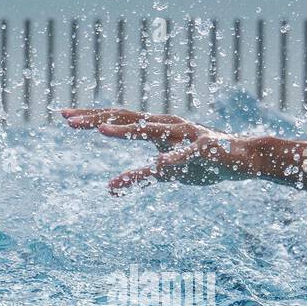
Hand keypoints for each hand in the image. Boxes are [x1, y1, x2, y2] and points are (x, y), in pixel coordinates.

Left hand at [60, 107, 240, 193]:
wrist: (243, 158)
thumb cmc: (201, 162)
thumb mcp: (164, 173)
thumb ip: (136, 177)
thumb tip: (108, 189)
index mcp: (154, 128)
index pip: (117, 118)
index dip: (91, 116)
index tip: (63, 116)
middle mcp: (166, 125)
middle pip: (126, 117)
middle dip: (97, 118)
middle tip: (69, 121)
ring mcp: (184, 135)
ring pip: (152, 130)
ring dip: (127, 130)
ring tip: (102, 131)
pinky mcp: (204, 149)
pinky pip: (186, 154)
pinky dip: (172, 157)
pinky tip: (159, 162)